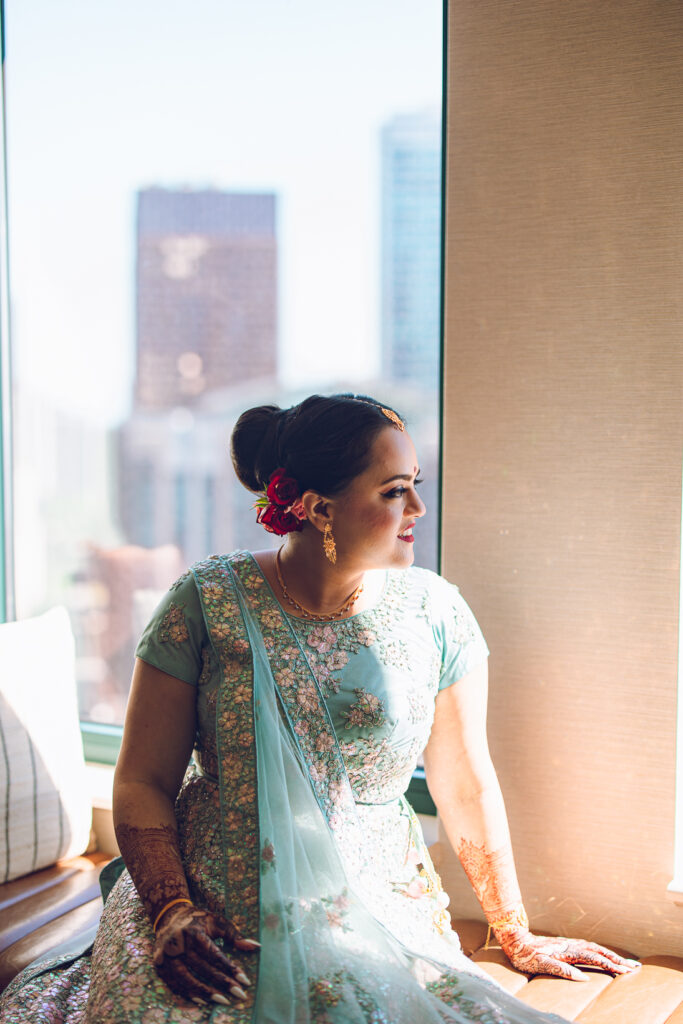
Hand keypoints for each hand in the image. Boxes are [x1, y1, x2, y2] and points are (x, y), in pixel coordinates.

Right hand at [153, 903, 259, 1004]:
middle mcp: (178, 944)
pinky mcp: (159, 964)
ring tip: (222, 1000)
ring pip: (185, 978)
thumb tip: (256, 946)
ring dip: (204, 992)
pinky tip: (201, 1000)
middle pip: (201, 968)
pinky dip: (187, 993)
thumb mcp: (217, 921)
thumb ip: (235, 935)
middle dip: (221, 983)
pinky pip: (173, 983)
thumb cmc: (199, 920)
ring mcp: (166, 955)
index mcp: (193, 931)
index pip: (213, 954)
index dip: (229, 968)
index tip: (244, 981)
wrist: (169, 916)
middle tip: (239, 994)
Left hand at [498, 929, 639, 981]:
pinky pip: (589, 948)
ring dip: (611, 955)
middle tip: (635, 967)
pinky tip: (604, 955)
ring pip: (595, 948)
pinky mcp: (566, 945)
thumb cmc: (527, 955)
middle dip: (617, 960)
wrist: (516, 940)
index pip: (595, 959)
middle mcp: (571, 945)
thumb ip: (563, 970)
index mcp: (568, 951)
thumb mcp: (542, 965)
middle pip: (599, 952)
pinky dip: (601, 952)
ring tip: (625, 962)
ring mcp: (569, 944)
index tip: (625, 972)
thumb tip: (584, 979)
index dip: (611, 965)